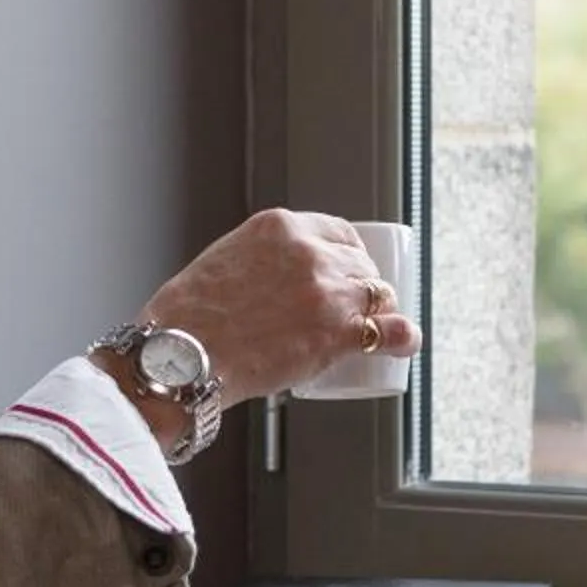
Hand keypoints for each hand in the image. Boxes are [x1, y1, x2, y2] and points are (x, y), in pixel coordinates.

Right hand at [138, 209, 420, 406]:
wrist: (181, 359)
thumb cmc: (187, 319)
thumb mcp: (223, 262)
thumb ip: (254, 262)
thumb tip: (270, 282)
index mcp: (279, 227)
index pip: (337, 231)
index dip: (350, 253)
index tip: (350, 267)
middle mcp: (309, 252)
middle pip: (360, 263)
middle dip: (363, 284)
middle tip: (354, 306)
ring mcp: (328, 292)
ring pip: (376, 294)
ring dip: (379, 310)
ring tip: (374, 326)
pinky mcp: (337, 332)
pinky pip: (387, 330)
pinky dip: (402, 336)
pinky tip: (405, 341)